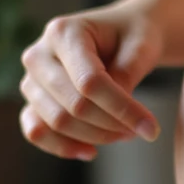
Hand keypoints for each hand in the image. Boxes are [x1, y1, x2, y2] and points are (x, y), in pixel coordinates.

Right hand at [19, 0, 165, 160]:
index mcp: (63, 32)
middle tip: (143, 130)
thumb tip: (116, 114)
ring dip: (95, 136)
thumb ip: (127, 74)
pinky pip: (36, 131)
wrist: (120, 34)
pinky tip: (91, 152)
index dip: (121, 109)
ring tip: (125, 133)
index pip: (89, 82)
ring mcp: (31, 80)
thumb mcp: (141, 46)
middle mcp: (38, 55)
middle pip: (73, 105)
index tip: (151, 129)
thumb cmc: (132, 36)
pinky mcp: (33, 101)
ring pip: (57, 122)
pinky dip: (62, 147)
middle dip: (112, 124)